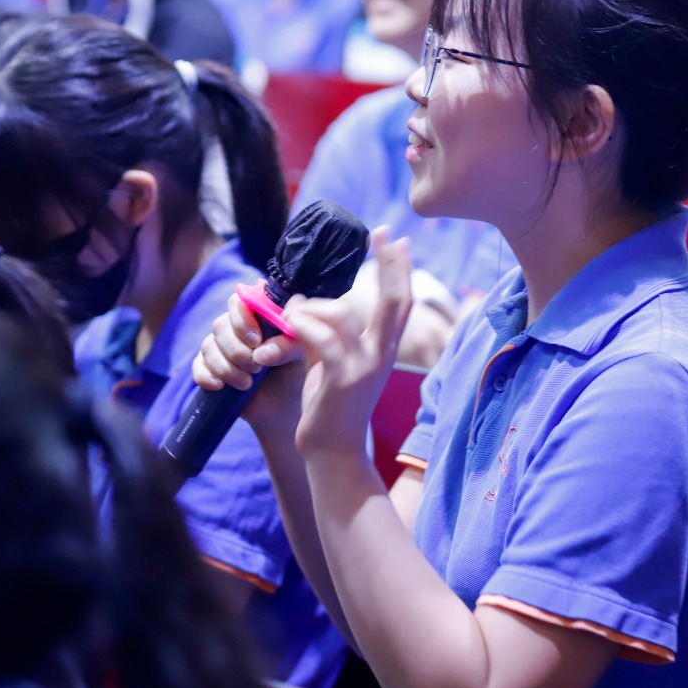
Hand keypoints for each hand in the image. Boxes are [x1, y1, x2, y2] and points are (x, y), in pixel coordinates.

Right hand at [194, 289, 305, 436]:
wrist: (280, 407)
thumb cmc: (292, 375)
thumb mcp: (298, 357)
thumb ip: (286, 347)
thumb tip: (260, 352)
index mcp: (256, 317)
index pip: (239, 302)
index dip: (243, 320)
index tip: (256, 342)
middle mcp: (235, 328)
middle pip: (220, 325)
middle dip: (237, 350)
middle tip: (256, 369)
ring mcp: (219, 348)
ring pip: (208, 346)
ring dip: (226, 367)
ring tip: (246, 384)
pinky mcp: (208, 368)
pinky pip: (198, 366)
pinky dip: (206, 376)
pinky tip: (220, 386)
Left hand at [285, 230, 411, 456]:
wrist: (334, 453)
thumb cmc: (331, 408)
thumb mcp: (333, 364)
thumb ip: (324, 333)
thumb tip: (302, 303)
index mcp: (383, 350)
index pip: (400, 302)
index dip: (400, 270)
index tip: (396, 241)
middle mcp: (382, 355)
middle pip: (394, 300)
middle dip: (390, 264)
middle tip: (383, 234)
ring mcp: (365, 367)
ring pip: (341, 314)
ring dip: (309, 308)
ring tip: (289, 317)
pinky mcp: (342, 379)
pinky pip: (322, 338)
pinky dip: (302, 326)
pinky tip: (287, 329)